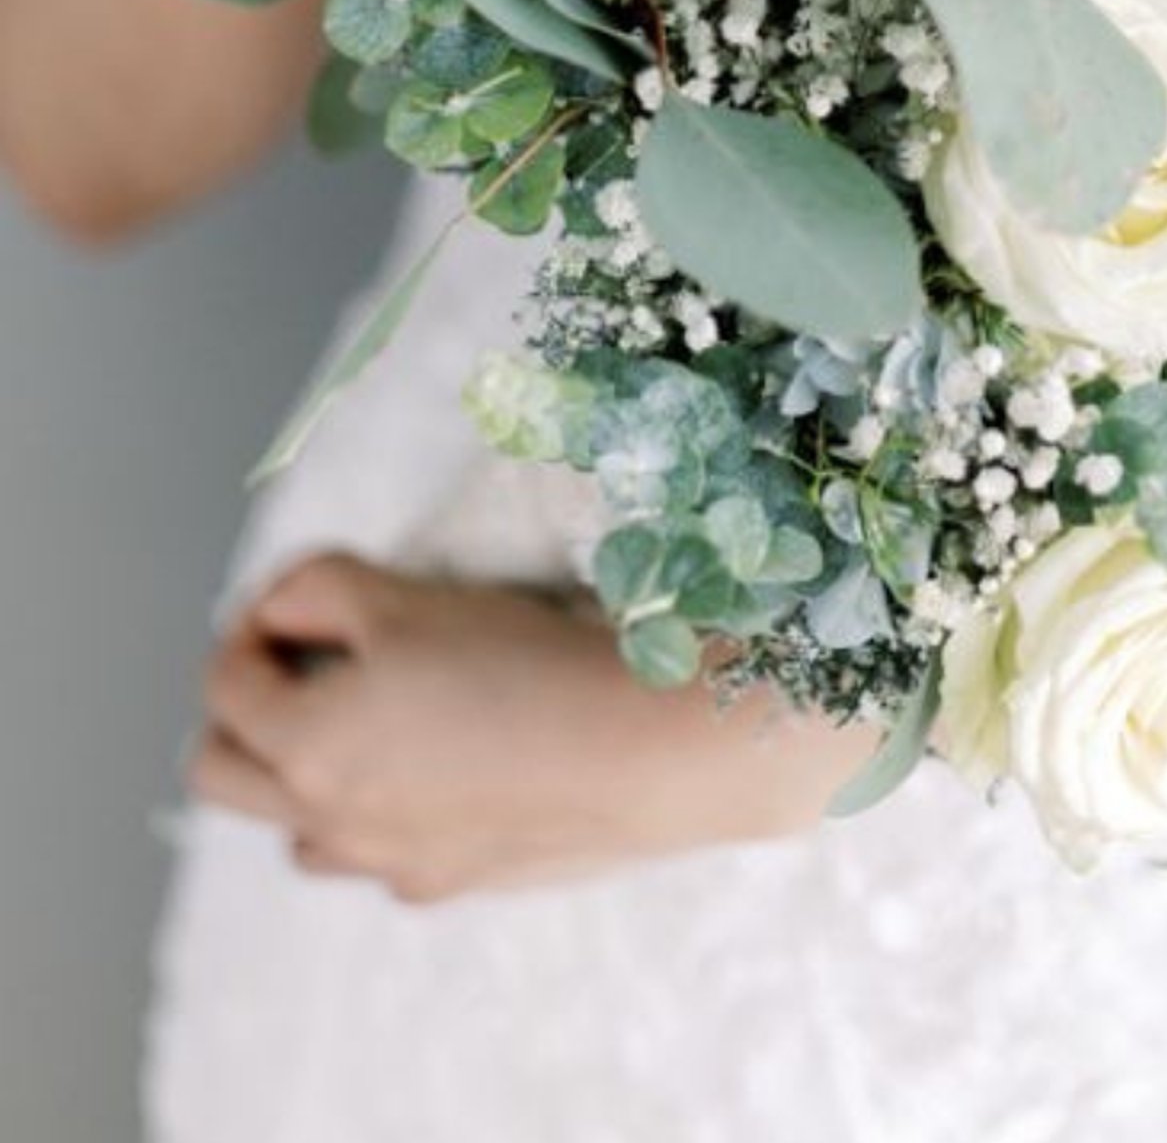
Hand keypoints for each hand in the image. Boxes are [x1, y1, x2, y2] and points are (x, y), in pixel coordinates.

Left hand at [189, 552, 875, 903]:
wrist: (640, 749)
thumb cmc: (521, 660)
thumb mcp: (407, 596)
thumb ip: (317, 590)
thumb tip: (280, 606)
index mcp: (305, 746)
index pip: (222, 683)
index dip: (246, 627)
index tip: (291, 600)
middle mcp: (330, 820)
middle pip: (220, 776)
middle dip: (242, 710)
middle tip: (301, 662)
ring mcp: (390, 864)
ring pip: (297, 830)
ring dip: (305, 776)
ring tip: (369, 720)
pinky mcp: (453, 883)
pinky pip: (380, 855)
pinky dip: (384, 813)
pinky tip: (444, 767)